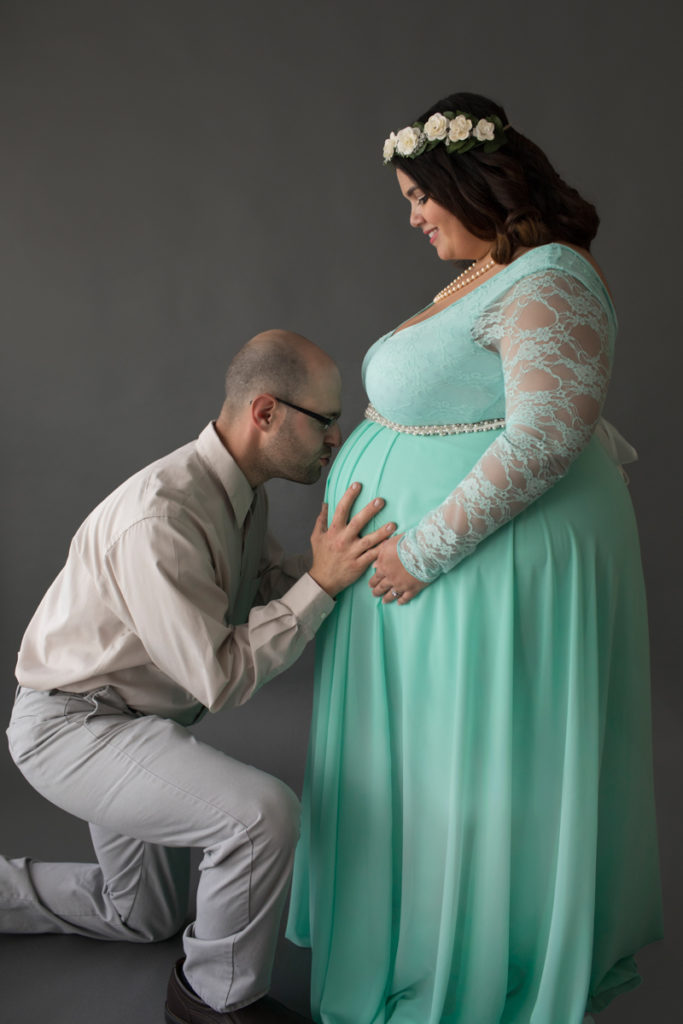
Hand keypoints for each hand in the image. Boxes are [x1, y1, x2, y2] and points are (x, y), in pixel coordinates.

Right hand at [309, 483, 396, 597]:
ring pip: (369, 541)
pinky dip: (382, 550)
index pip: (341, 510)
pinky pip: (373, 556)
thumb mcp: (317, 537)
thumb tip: (325, 503)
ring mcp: (352, 553)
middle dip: (369, 511)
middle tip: (380, 500)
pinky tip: (391, 544)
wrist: (323, 580)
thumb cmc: (321, 557)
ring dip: (381, 532)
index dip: (349, 496)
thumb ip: (321, 520)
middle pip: (357, 522)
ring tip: (393, 524)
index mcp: (333, 532)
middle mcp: (343, 541)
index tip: (357, 484)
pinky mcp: (359, 565)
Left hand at [368, 535, 428, 604]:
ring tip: (384, 601)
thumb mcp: (390, 544)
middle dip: (377, 591)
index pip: (375, 577)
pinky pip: (405, 597)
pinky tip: (399, 603)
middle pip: (381, 587)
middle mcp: (390, 578)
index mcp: (383, 567)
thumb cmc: (406, 543)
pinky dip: (401, 601)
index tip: (370, 585)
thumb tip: (374, 564)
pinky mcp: (412, 589)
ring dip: (386, 598)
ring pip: (391, 594)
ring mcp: (401, 585)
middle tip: (374, 594)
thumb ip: (381, 554)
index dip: (372, 582)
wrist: (422, 550)